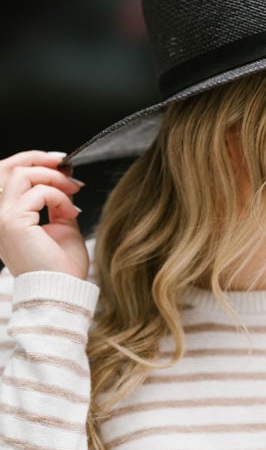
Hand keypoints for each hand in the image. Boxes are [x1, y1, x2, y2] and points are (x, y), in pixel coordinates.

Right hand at [0, 151, 88, 278]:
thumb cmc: (62, 267)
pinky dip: (59, 196)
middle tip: (66, 165)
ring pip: (22, 174)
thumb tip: (64, 177)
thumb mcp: (62, 225)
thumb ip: (58, 202)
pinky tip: (72, 212)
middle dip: (40, 159)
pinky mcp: (13, 222)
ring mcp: (2, 218)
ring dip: (52, 177)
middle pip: (9, 168)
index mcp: (7, 217)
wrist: (63, 290)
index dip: (33, 161)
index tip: (61, 162)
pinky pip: (38, 192)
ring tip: (73, 190)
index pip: (8, 176)